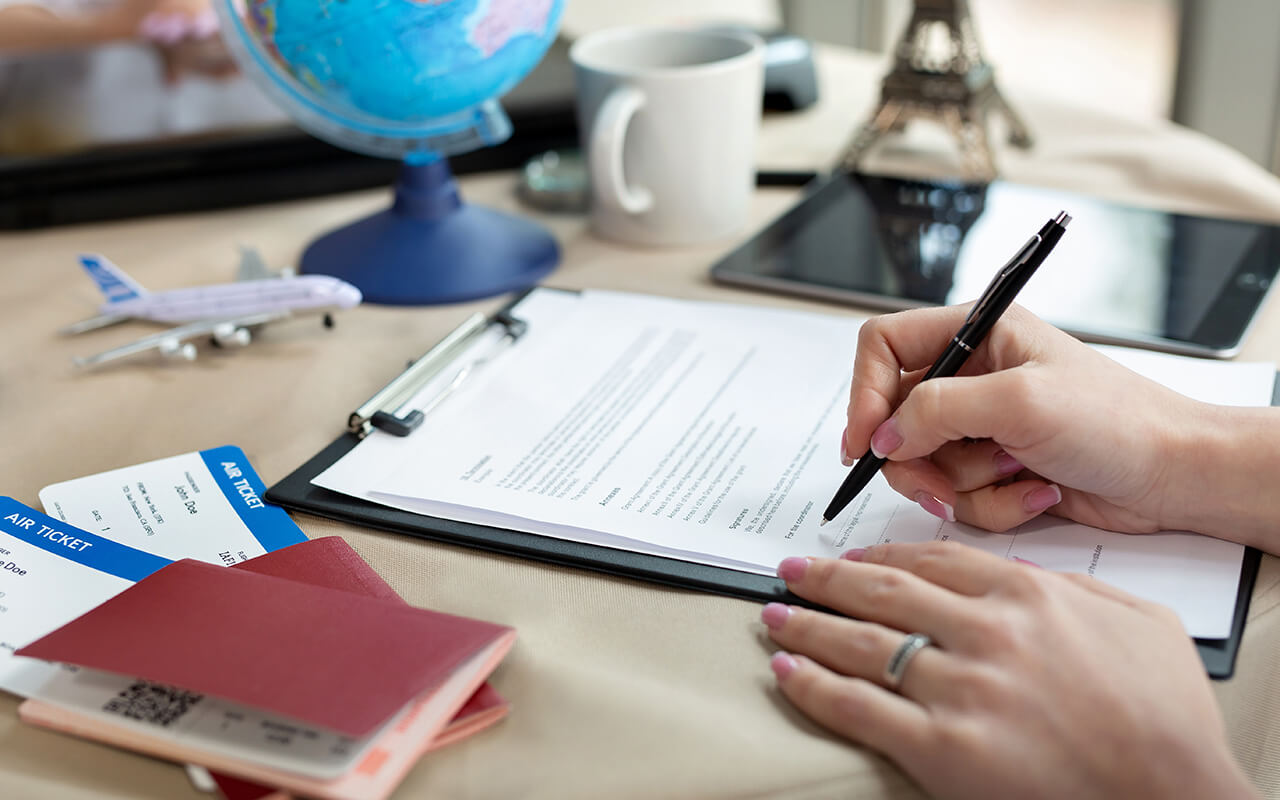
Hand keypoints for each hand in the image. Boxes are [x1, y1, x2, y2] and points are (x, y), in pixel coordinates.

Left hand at [764, 544, 1256, 799]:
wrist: (1176, 798)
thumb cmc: (1167, 719)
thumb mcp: (1138, 622)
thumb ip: (1073, 587)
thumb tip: (1019, 574)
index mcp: (1027, 597)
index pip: (931, 562)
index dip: (879, 557)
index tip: (850, 557)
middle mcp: (984, 634)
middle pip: (882, 593)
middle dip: (825, 579)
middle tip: (790, 571)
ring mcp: (958, 690)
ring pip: (859, 645)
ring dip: (807, 627)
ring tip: (775, 616)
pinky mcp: (940, 749)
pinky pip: (859, 709)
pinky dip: (815, 689)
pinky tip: (788, 675)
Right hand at [842, 303, 1205, 533]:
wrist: (1175, 476)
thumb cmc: (1119, 421)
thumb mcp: (1020, 401)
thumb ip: (937, 409)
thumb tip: (882, 436)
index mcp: (977, 333)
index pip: (884, 347)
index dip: (864, 393)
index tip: (864, 443)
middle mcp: (972, 377)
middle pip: (893, 419)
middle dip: (919, 459)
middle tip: (942, 483)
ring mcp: (982, 426)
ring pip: (923, 466)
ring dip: (965, 484)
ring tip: (1016, 474)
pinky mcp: (995, 469)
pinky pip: (958, 496)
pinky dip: (993, 504)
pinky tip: (1038, 490)